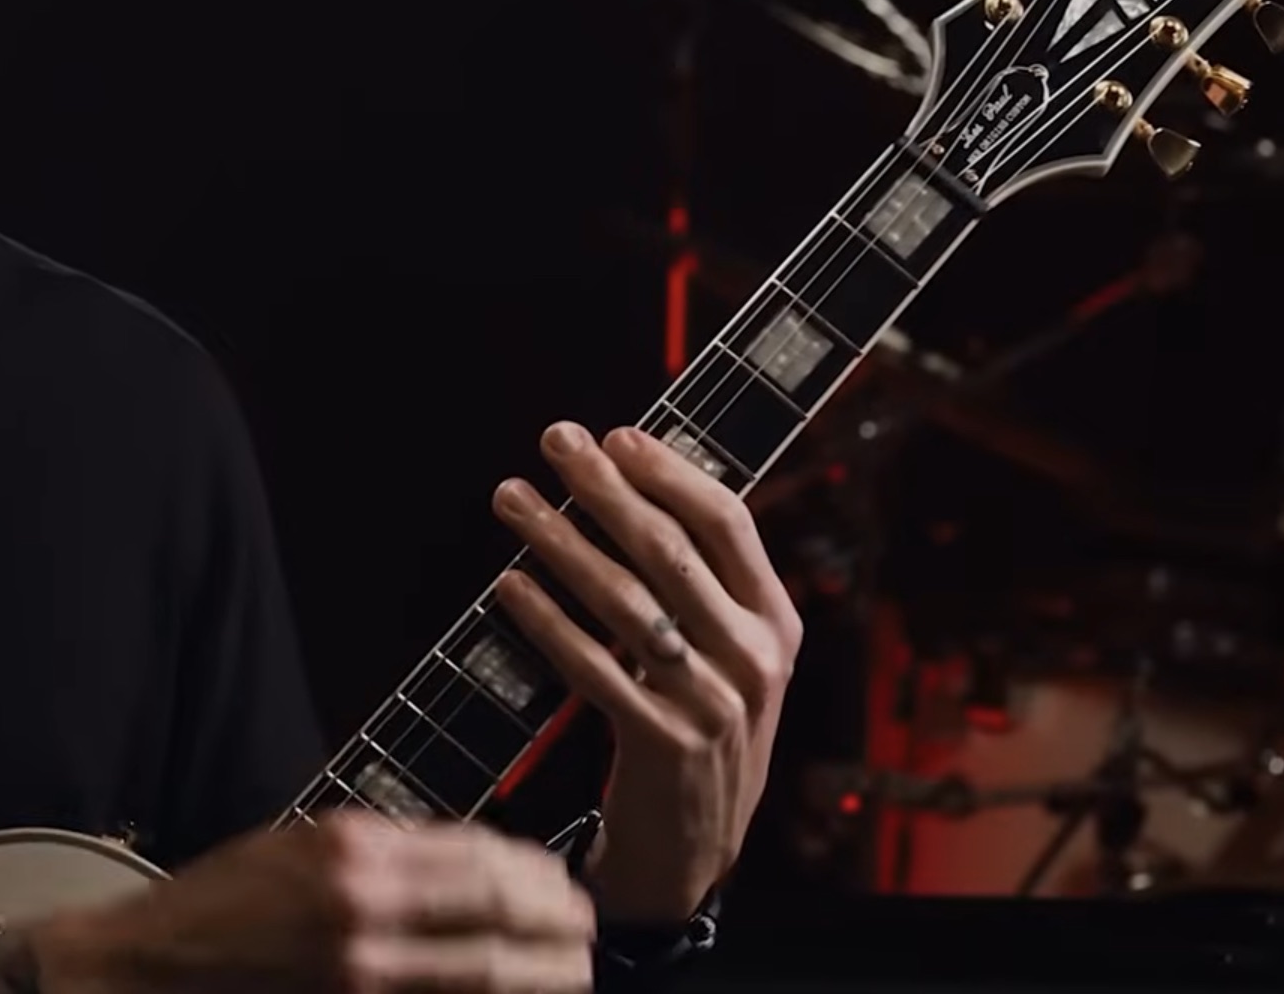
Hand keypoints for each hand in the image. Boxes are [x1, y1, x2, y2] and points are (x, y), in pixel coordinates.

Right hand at [29, 811, 595, 992]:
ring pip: (487, 982)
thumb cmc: (218, 907)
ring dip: (544, 979)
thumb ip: (388, 853)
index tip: (563, 885)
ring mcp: (361, 975)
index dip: (540, 877)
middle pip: (502, 924)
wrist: (145, 970)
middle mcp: (365, 911)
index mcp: (355, 852)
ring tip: (570, 975)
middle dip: (561, 932)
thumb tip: (477, 865)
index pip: (483, 860)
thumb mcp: (301, 845)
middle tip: (586, 936)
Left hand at [489, 423, 803, 924]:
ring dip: (558, 539)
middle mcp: (753, 658)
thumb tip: (635, 488)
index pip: (728, 522)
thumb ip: (702, 587)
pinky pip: (590, 665)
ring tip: (512, 501)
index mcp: (776, 622)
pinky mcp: (661, 743)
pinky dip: (544, 619)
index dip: (669, 472)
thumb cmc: (697, 729)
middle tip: (553, 441)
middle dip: (604, 487)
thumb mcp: (728, 657)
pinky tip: (507, 585)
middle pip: (669, 549)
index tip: (615, 436)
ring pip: (623, 599)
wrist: (693, 847)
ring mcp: (711, 703)